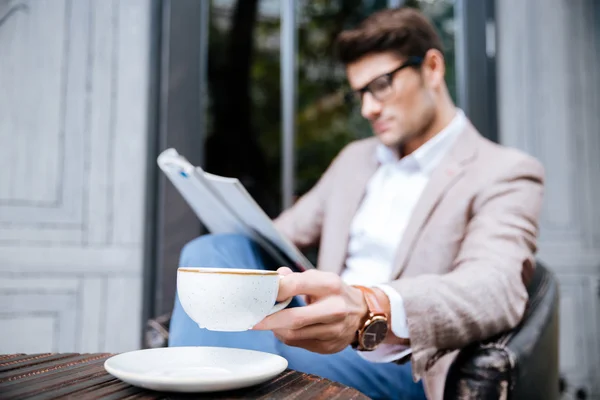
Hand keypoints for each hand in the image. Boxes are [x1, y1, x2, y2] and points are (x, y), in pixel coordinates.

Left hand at [252, 267, 367, 353]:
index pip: (296, 285)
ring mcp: (334, 330)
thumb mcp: (319, 278)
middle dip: (268, 320)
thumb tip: (274, 278)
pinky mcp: (330, 346)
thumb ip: (295, 278)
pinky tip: (283, 329)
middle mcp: (335, 308)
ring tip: (268, 322)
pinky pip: (299, 343)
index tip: (259, 294)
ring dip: (276, 329)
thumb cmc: (334, 292)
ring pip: (294, 334)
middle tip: (251, 319)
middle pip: (294, 318)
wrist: (363, 314)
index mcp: (330, 284)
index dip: (274, 290)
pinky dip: (286, 336)